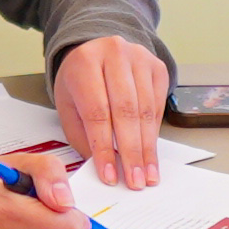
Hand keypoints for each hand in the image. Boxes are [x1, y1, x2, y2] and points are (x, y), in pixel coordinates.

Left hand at [50, 35, 171, 188]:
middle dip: (131, 151)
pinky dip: (154, 133)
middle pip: (125, 111)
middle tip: (135, 180)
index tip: (110, 175)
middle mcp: (114, 54)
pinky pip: (158, 105)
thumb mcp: (69, 105)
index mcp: (85, 62)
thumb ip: (84, 135)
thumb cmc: (80, 81)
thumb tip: (106, 169)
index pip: (97, 112)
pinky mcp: (157, 66)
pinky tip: (151, 153)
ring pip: (146, 110)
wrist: (97, 49)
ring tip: (147, 174)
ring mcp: (139, 58)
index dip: (104, 147)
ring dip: (147, 147)